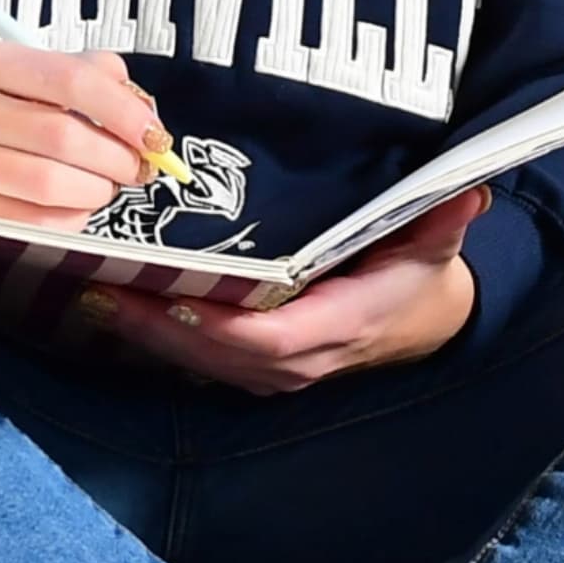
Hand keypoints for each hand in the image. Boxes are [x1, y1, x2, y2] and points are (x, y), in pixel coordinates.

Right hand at [0, 37, 173, 225]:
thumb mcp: (18, 76)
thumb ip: (84, 75)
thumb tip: (143, 109)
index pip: (70, 79)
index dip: (125, 110)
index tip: (155, 134)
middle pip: (64, 136)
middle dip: (117, 158)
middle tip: (135, 167)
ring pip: (50, 184)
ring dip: (95, 190)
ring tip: (103, 186)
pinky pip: (33, 222)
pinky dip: (70, 218)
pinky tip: (71, 206)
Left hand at [84, 189, 488, 396]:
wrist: (422, 322)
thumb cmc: (419, 275)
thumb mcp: (436, 242)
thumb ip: (443, 216)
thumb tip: (468, 190)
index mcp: (339, 326)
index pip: (270, 338)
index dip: (218, 325)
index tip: (173, 295)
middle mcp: (300, 360)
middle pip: (216, 354)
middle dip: (159, 326)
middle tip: (104, 284)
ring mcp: (275, 371)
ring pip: (200, 361)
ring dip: (148, 333)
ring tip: (95, 289)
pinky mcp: (257, 367)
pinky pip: (201, 359)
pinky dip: (159, 336)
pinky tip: (117, 304)